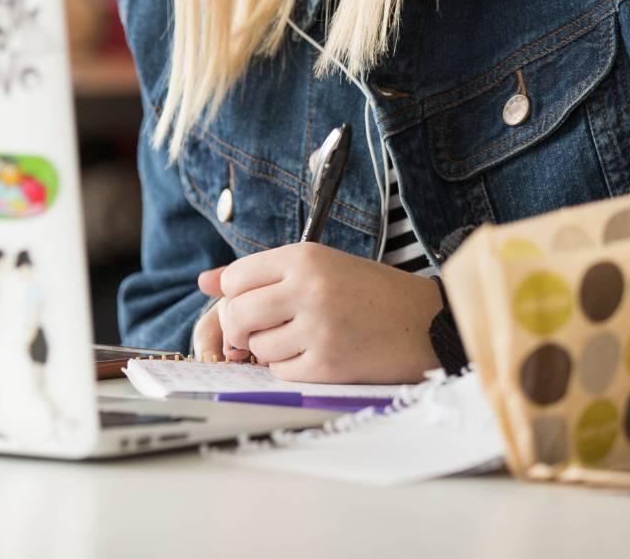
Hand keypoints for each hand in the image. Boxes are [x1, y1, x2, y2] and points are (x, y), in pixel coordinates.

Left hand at [198, 243, 442, 383]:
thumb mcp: (319, 266)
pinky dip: (289, 368)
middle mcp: (308, 288)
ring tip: (300, 338)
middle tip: (259, 331)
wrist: (425, 323)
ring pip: (257, 346)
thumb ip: (260, 273)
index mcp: (304, 257)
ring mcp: (318, 328)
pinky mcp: (327, 365)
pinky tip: (315, 354)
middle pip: (236, 313)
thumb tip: (204, 281)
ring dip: (268, 349)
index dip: (235, 295)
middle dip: (240, 329)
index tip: (250, 303)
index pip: (235, 277)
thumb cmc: (369, 293)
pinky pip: (280, 372)